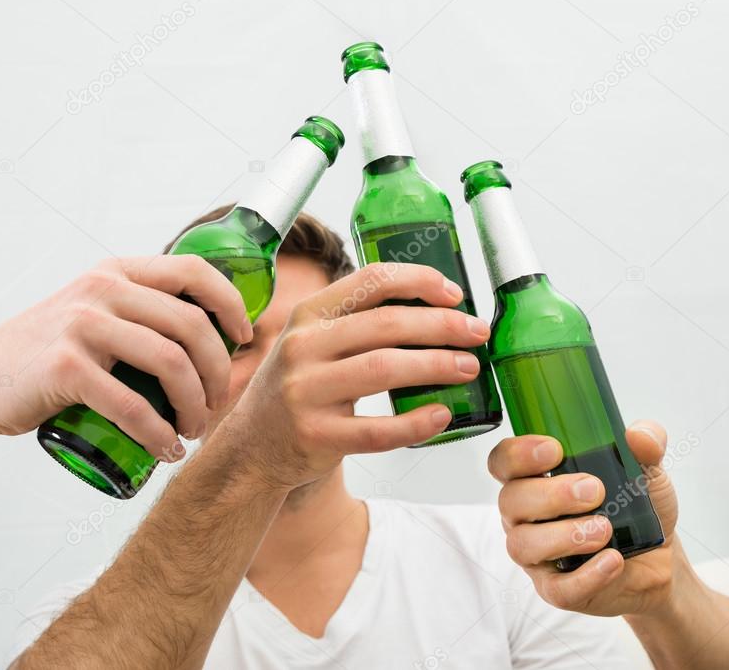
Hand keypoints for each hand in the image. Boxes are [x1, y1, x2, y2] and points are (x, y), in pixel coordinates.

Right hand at [0, 255, 251, 458]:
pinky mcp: (65, 368)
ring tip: (193, 430)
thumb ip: (139, 311)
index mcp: (117, 272)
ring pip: (170, 363)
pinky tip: (167, 450)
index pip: (195, 271)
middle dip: (218, 372)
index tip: (242, 339)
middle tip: (215, 404)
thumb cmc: (45, 351)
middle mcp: (103, 289)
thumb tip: (209, 336)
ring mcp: (82, 326)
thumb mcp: (94, 310)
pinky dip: (159, 434)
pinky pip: (132, 405)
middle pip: (192, 325)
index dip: (230, 304)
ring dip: (195, 406)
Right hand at [222, 262, 490, 489]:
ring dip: (435, 366)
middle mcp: (303, 348)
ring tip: (468, 368)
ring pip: (384, 370)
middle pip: (386, 325)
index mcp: (308, 316)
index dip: (418, 281)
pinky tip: (441, 415)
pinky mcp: (316, 436)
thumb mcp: (311, 342)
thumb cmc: (299, 388)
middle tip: (476, 333)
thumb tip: (435, 309)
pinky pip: (377, 430)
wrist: (252, 447)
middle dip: (441, 326)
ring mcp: (306, 393)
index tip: (454, 294)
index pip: (370, 281)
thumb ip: (355, 323)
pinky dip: (415, 423)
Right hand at [488, 420, 679, 615]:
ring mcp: (537, 555)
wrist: (659, 560)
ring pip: (523, 545)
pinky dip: (586, 575)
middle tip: (593, 491)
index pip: (503, 462)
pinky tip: (613, 560)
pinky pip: (556, 588)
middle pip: (510, 501)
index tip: (553, 450)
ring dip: (564, 535)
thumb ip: (646, 444)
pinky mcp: (556, 589)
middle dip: (550, 495)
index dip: (517, 455)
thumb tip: (640, 436)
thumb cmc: (635, 508)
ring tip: (604, 530)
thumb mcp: (646, 469)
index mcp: (535, 479)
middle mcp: (526, 516)